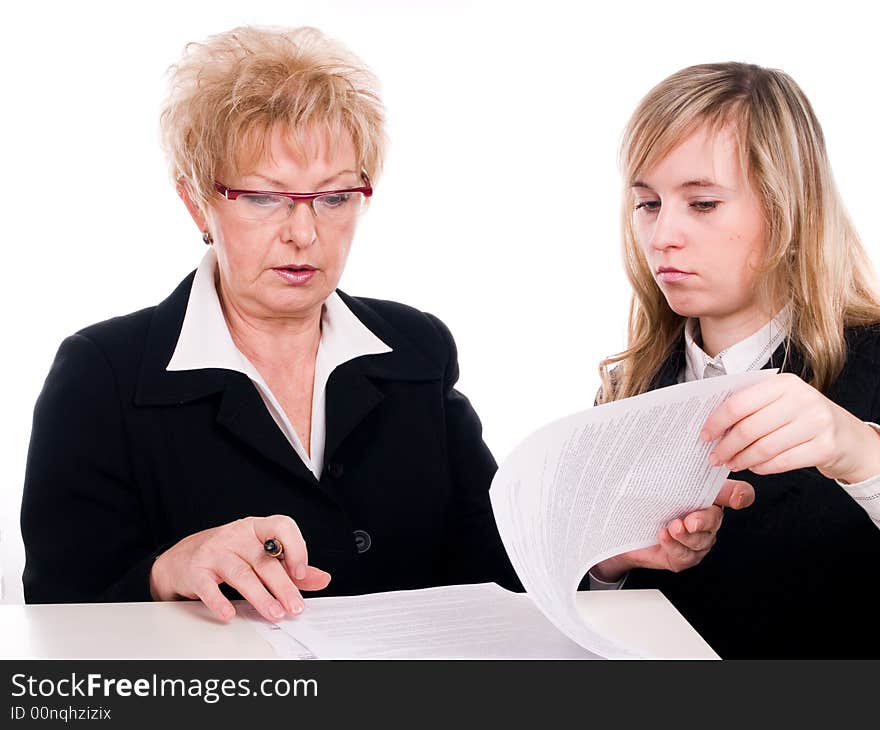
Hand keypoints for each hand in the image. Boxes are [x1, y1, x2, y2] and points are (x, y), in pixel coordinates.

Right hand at [149, 515, 330, 622]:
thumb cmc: (228, 554)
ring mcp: (215, 551)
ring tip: (274, 613)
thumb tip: (321, 579)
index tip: (302, 572)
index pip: (282, 526)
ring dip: (260, 596)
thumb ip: (291, 567)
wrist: (182, 558)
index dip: (295, 547)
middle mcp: (237, 535)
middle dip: (283, 586)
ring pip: (241, 574)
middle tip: (295, 606)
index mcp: (257, 528)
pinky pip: (208, 586)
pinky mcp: (196, 570)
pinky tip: (230, 614)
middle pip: (264, 559)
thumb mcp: (260, 555)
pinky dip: (219, 602)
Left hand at [591, 479, 753, 581]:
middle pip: (717, 519)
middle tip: (690, 519)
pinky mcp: (682, 557)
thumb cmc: (641, 498)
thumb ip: (669, 467)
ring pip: (702, 540)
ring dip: (687, 535)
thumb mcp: (653, 478)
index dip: (741, 495)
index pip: (736, 493)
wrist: (619, 526)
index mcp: (706, 495)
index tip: (736, 499)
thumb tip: (666, 443)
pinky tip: (663, 535)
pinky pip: (685, 555)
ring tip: (672, 527)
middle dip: (704, 520)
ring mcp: (696, 540)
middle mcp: (706, 517)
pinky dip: (674, 546)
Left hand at [701, 373, 879, 483]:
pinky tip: (754, 467)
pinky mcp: (825, 446)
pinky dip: (763, 467)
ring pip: (764, 447)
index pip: (739, 403)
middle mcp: (802, 398)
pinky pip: (783, 461)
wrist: (848, 436)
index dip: (717, 422)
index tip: (704, 435)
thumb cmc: (803, 418)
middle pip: (749, 428)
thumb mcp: (780, 402)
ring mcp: (817, 422)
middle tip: (714, 457)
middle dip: (726, 446)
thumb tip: (712, 424)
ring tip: (731, 464)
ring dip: (742, 459)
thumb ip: (751, 406)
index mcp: (784, 383)